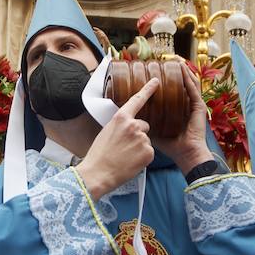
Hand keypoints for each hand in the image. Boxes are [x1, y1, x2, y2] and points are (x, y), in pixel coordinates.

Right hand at [78, 78, 157, 200]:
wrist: (98, 173)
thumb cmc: (99, 154)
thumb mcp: (106, 132)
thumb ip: (120, 125)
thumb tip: (129, 127)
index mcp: (121, 118)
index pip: (137, 100)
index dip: (148, 89)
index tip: (156, 81)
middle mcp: (134, 125)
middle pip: (144, 126)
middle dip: (138, 134)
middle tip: (124, 147)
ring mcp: (142, 139)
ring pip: (146, 140)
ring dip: (139, 148)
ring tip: (125, 157)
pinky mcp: (148, 152)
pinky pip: (149, 152)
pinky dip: (142, 158)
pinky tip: (131, 162)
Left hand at [152, 70, 212, 175]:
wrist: (185, 154)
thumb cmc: (171, 146)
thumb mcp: (155, 130)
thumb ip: (145, 123)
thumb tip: (129, 117)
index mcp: (177, 110)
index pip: (172, 92)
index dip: (166, 82)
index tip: (158, 72)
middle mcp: (186, 105)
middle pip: (182, 84)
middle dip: (175, 72)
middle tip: (167, 61)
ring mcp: (194, 105)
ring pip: (189, 83)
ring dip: (183, 71)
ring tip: (175, 60)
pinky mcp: (199, 107)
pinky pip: (193, 89)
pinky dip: (188, 78)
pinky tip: (183, 69)